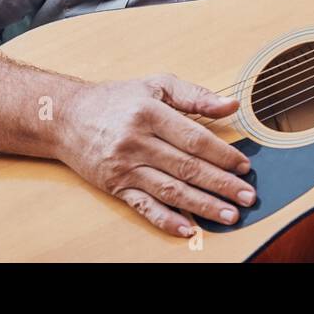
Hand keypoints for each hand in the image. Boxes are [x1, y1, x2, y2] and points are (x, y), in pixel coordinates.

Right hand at [58, 74, 255, 237]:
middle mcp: (136, 141)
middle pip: (187, 167)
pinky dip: (166, 220)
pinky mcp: (115, 186)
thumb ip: (195, 95)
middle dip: (221, 184)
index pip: (194, 139)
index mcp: (149, 112)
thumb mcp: (156, 85)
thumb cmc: (117, 99)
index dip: (223, 154)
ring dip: (202, 205)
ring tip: (228, 215)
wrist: (66, 117)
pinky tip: (188, 229)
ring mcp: (124, 166)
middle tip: (246, 197)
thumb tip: (231, 104)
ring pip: (170, 190)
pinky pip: (143, 206)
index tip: (243, 166)